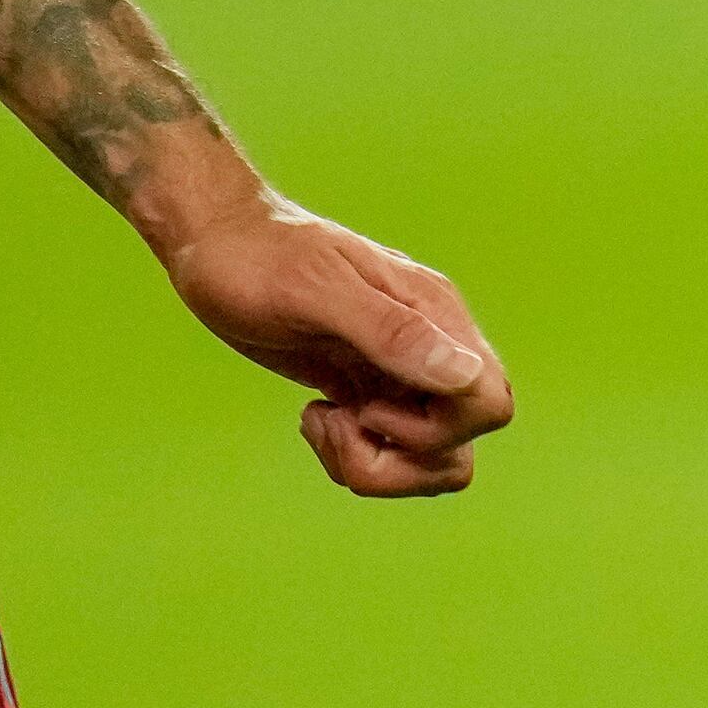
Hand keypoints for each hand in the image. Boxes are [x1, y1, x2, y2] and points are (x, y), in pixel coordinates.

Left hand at [159, 199, 513, 498]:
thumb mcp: (317, 291)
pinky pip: (390, 454)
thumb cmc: (260, 257)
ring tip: (321, 422)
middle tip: (339, 421)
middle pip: (460, 449)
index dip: (435, 431)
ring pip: (430, 462)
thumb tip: (464, 374)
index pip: (488, 403)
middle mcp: (431, 348)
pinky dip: (351, 455)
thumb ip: (393, 333)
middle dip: (397, 463)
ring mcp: (401, 374)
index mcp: (435, 317)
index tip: (368, 405)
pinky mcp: (369, 390)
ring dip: (373, 465)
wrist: (219, 243)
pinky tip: (314, 414)